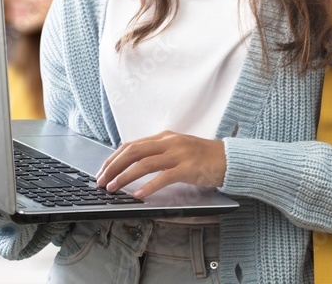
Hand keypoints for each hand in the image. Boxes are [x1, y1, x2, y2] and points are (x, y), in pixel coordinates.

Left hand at [95, 131, 226, 198]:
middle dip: (113, 166)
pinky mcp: (188, 167)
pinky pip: (164, 177)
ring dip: (125, 176)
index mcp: (163, 137)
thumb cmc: (203, 157)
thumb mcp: (177, 150)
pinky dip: (149, 186)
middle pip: (133, 151)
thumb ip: (158, 154)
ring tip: (113, 187)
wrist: (229, 159)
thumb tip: (133, 164)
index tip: (102, 170)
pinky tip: (139, 195)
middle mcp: (168, 142)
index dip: (113, 158)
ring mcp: (178, 154)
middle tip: (101, 180)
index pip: (131, 145)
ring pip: (144, 163)